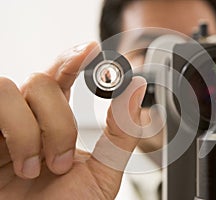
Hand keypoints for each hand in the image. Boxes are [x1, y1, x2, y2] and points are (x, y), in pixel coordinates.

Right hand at [0, 42, 146, 199]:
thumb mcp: (104, 171)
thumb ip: (121, 131)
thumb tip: (135, 89)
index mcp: (54, 122)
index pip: (61, 76)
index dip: (73, 58)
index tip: (91, 50)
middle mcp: (27, 118)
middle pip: (42, 80)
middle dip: (60, 119)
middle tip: (62, 160)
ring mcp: (1, 125)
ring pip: (16, 88)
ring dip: (37, 128)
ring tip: (39, 167)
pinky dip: (18, 130)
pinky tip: (21, 166)